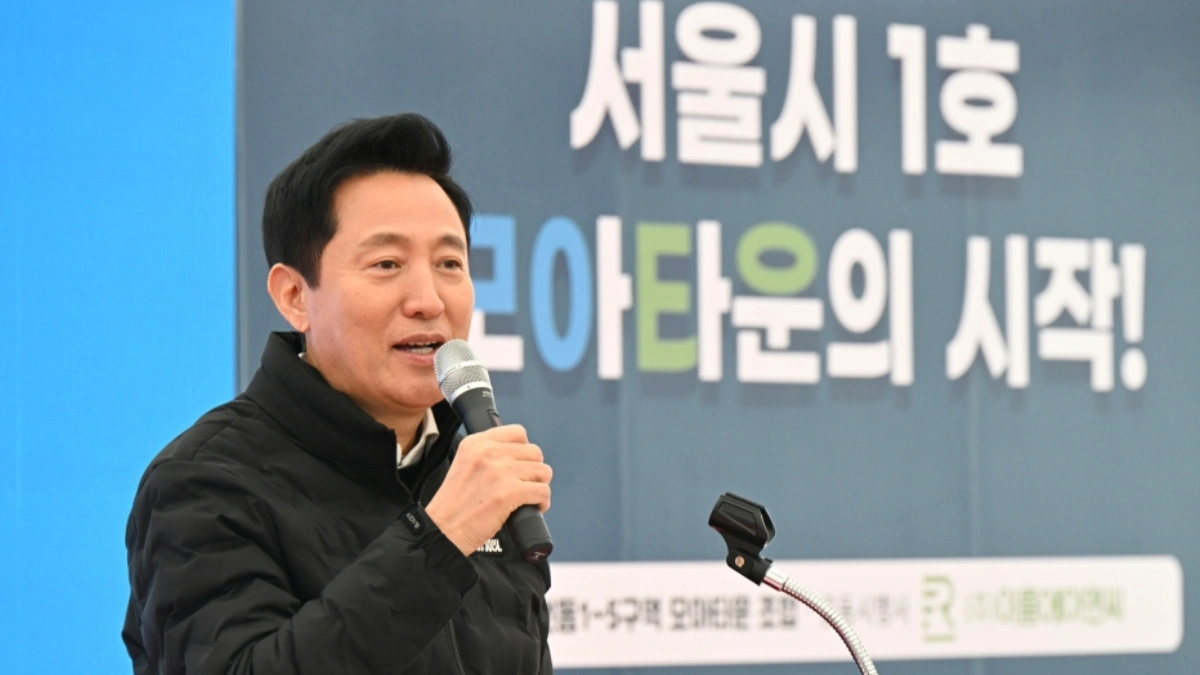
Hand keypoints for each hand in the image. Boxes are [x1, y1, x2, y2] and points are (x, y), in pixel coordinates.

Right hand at [424, 424, 551, 555]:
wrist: (443, 530)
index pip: (517, 432)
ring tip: (529, 497)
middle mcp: (488, 452)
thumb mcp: (464, 464)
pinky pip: (542, 491)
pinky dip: (542, 502)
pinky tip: (533, 507)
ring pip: (543, 471)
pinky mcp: (509, 492)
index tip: (521, 464)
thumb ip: (488, 455)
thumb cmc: (455, 505)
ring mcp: (499, 471)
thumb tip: (520, 456)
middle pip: (534, 452)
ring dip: (539, 486)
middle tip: (525, 484)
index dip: (524, 450)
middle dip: (534, 470)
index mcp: (476, 443)